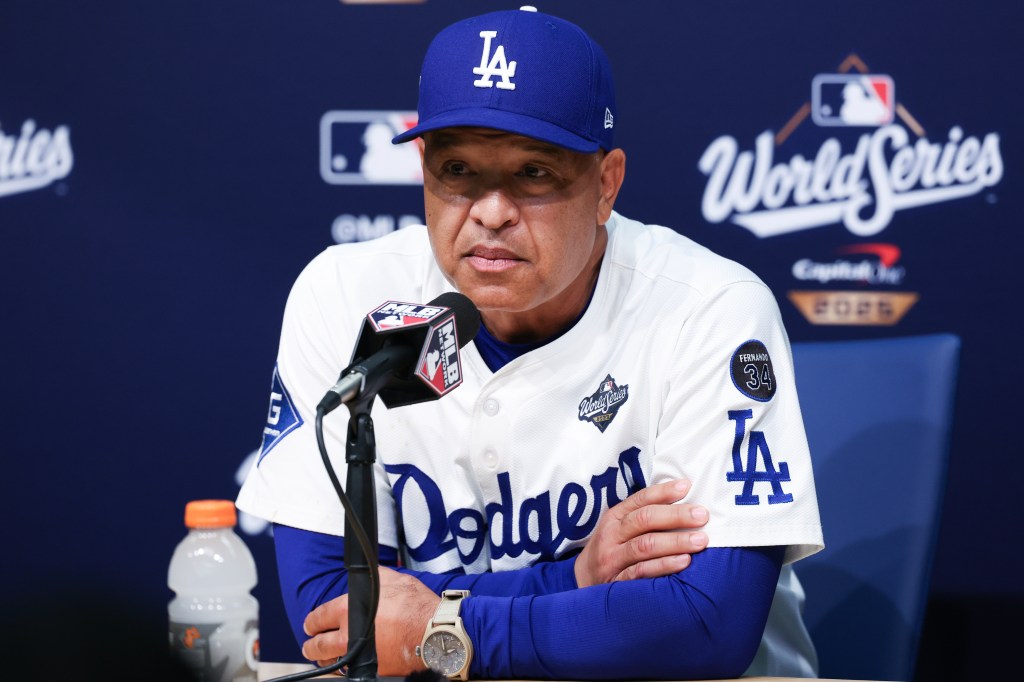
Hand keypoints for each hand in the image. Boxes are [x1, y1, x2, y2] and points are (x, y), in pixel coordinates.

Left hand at [302, 566, 437, 674]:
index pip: (319, 617)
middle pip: (318, 645)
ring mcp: (359, 655)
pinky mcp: (372, 669)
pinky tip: (347, 664)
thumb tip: (369, 577)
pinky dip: (347, 667)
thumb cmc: (416, 606)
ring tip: (323, 657)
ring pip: (332, 662)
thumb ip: (375, 578)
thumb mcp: (394, 580)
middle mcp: (349, 634)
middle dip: (311, 645)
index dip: (312, 621)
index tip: (311, 624)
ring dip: (325, 659)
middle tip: (310, 644)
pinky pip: (351, 670)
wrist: (434, 631)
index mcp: (349, 609)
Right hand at [574, 478, 709, 587]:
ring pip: (645, 545)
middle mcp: (612, 535)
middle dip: (675, 516)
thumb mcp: (619, 528)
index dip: (663, 492)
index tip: (687, 486)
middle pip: (644, 520)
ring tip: (700, 540)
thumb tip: (683, 502)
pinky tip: (684, 561)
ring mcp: (613, 559)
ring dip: (675, 541)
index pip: (640, 499)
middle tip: (702, 515)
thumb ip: (643, 515)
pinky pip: (642, 572)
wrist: (582, 581)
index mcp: (614, 517)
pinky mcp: (617, 582)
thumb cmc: (611, 549)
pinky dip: (664, 566)